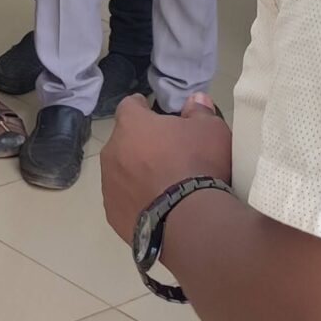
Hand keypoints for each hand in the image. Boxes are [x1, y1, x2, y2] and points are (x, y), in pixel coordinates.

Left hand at [101, 93, 233, 245]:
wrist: (188, 220)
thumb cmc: (199, 165)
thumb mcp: (211, 130)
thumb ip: (199, 112)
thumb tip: (195, 100)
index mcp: (132, 125)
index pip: (129, 106)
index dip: (141, 107)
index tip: (150, 110)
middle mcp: (112, 152)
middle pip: (123, 140)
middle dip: (140, 143)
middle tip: (164, 152)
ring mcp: (109, 184)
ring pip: (120, 170)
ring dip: (134, 172)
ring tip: (160, 184)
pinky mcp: (112, 212)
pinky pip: (123, 199)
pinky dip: (135, 199)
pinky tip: (155, 206)